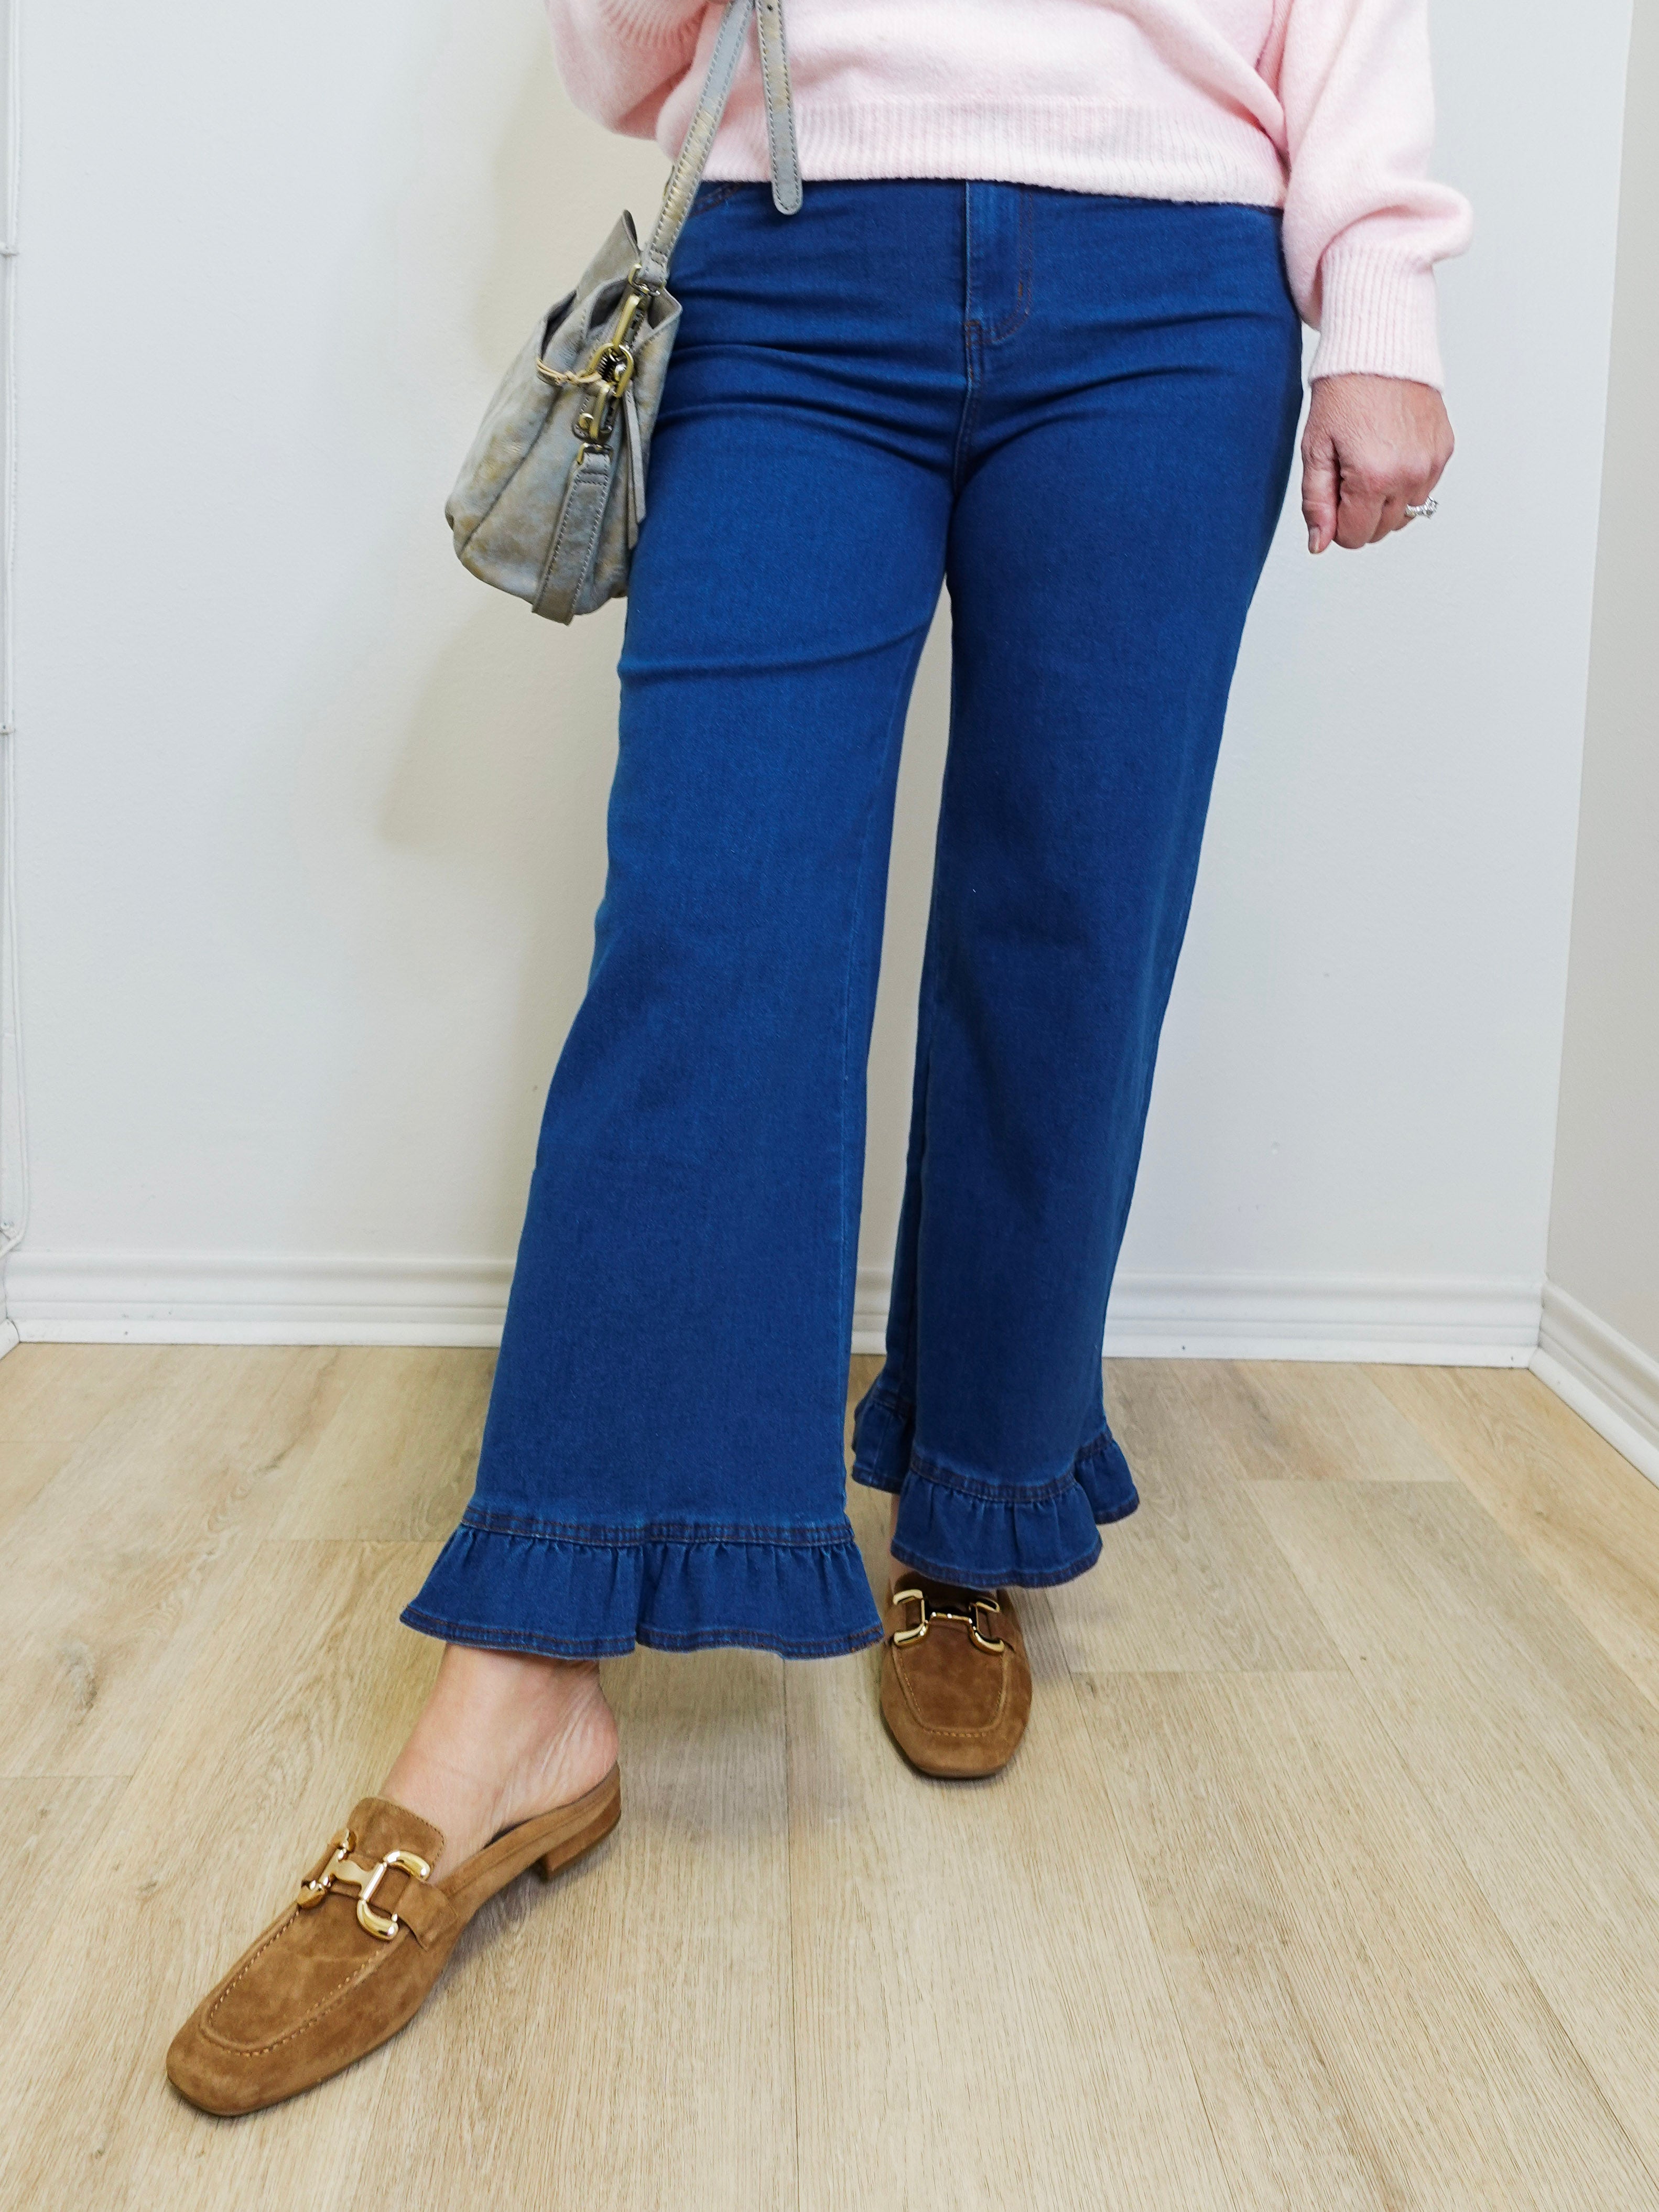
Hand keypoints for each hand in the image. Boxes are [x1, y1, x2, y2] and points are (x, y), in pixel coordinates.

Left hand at [1301, 374, 1453, 552]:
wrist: (1379, 350)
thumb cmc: (1343, 393)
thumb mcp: (1316, 450)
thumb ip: (1316, 503)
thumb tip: (1319, 544)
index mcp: (1373, 477)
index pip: (1354, 537)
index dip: (1336, 523)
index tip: (1332, 492)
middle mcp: (1409, 474)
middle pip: (1380, 531)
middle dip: (1359, 513)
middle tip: (1348, 473)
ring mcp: (1431, 464)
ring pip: (1404, 514)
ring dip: (1385, 501)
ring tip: (1371, 462)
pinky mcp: (1444, 451)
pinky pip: (1423, 489)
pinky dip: (1405, 482)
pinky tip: (1391, 452)